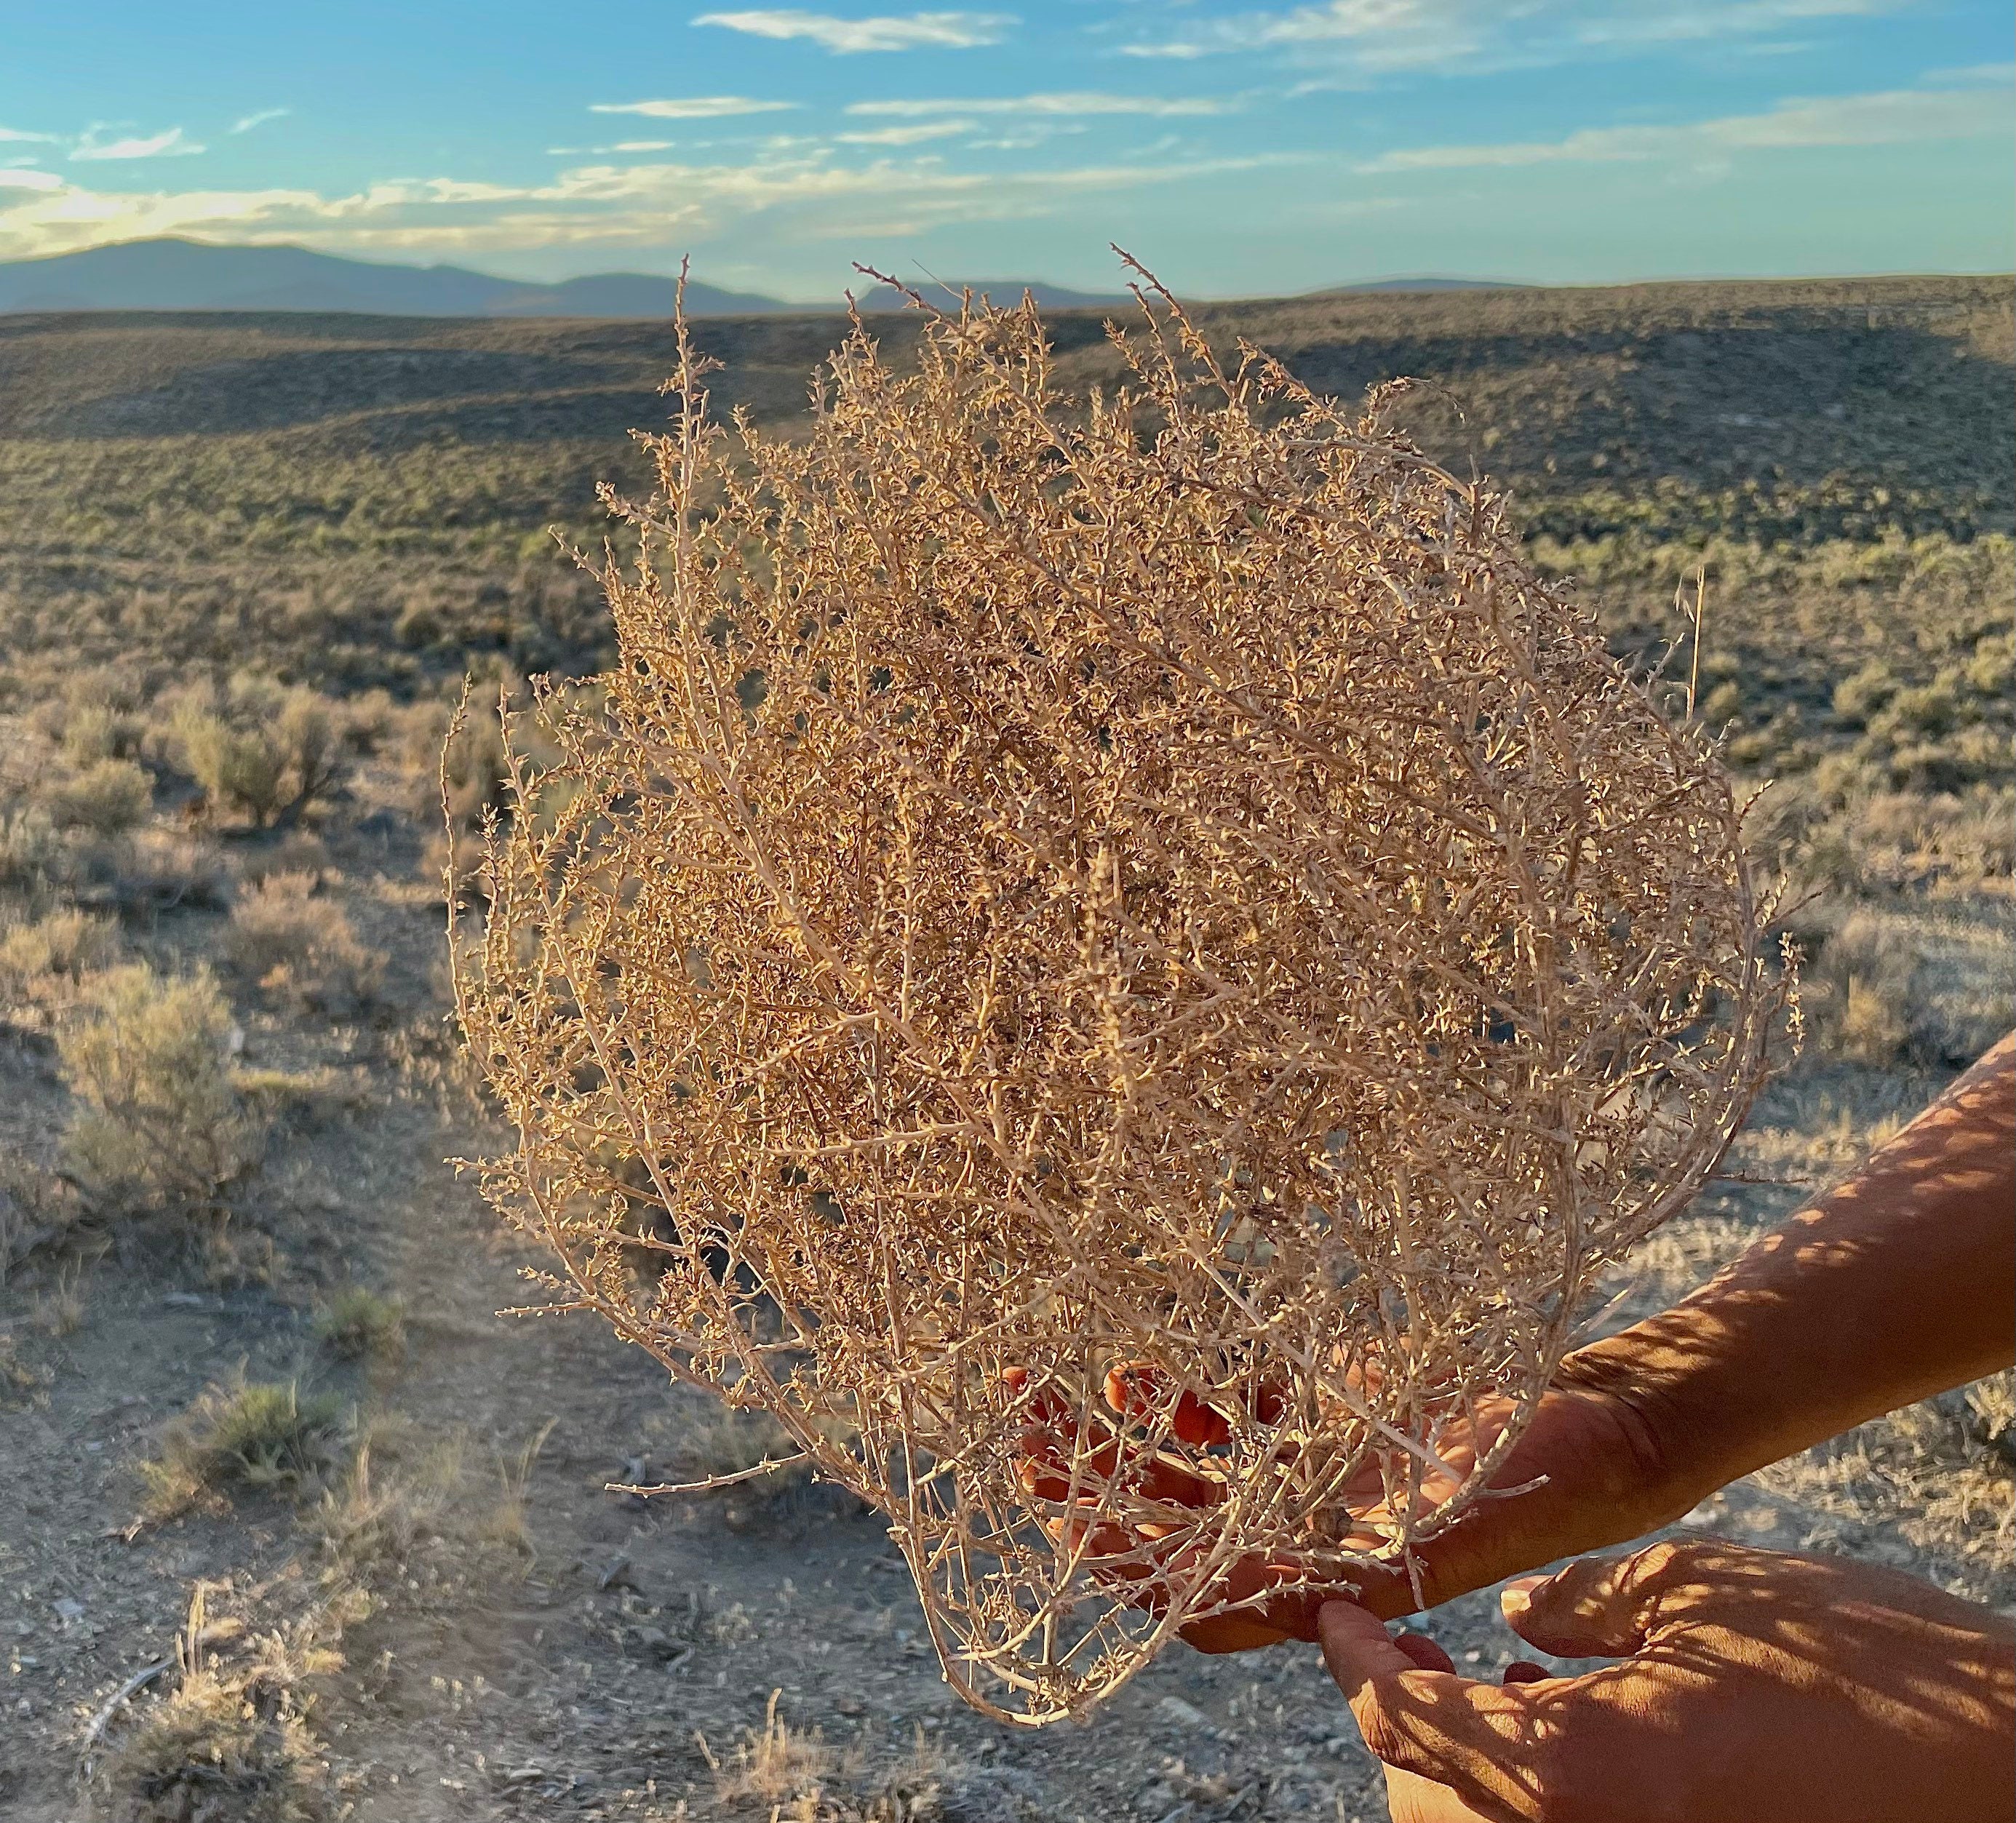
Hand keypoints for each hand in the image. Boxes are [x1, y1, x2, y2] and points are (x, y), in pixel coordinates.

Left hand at [1015, 1363, 1695, 1650]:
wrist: (1618, 1416)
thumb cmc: (1564, 1470)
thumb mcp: (1480, 1519)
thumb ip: (1398, 1558)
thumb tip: (1307, 1599)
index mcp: (1343, 1579)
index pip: (1217, 1599)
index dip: (1140, 1575)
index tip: (1070, 1531)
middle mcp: (1316, 1533)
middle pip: (1182, 1530)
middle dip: (1100, 1494)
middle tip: (1025, 1450)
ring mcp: (1317, 1475)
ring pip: (1195, 1470)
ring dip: (1123, 1443)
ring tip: (1049, 1398)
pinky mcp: (1332, 1417)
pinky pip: (1238, 1414)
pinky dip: (1186, 1398)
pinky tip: (1139, 1374)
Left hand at [1318, 1538, 2015, 1822]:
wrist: (2010, 1777)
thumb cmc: (1867, 1672)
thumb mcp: (1700, 1589)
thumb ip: (1578, 1601)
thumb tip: (1510, 1623)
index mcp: (1570, 1776)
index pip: (1402, 1723)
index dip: (1354, 1657)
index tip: (1327, 1608)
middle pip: (1428, 1801)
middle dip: (1405, 1722)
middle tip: (1414, 1644)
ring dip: (1467, 1763)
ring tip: (1494, 1680)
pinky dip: (1533, 1791)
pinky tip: (1567, 1722)